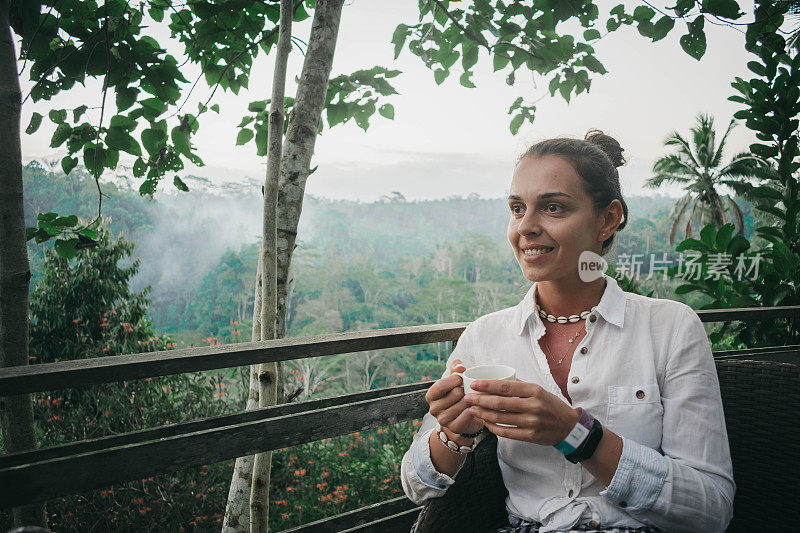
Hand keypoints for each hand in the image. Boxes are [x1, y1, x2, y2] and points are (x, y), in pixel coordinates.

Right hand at [424, 359, 484, 435]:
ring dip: (471, 399)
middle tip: (470, 390)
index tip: (462, 379)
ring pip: (463, 404)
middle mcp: (433, 409)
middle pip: (454, 394)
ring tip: (474, 397)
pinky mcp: (454, 427)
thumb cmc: (458, 394)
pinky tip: (476, 406)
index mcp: (431, 395)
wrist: (464, 417)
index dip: (454, 380)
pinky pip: (468, 415)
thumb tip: (460, 367)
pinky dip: (474, 409)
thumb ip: (455, 368)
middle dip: (465, 390)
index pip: (441, 385)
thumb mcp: (455, 380)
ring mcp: (443, 420)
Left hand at [464, 378, 578, 444]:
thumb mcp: (539, 390)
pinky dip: (494, 428)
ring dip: (483, 414)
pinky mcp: (530, 436)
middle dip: (480, 400)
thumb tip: (498, 379)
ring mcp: (531, 422)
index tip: (474, 384)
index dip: (487, 385)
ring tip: (472, 410)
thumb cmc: (551, 406)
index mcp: (534, 391)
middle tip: (467, 398)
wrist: (569, 427)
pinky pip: (507, 432)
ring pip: (501, 418)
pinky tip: (485, 423)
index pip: (505, 387)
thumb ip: (520, 386)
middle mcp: (533, 406)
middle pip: (500, 403)